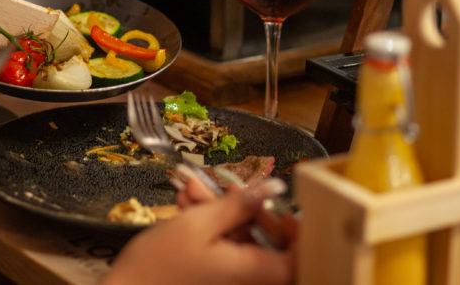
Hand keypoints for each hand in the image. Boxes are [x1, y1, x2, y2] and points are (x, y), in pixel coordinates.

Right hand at [104, 186, 296, 284]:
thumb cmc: (159, 263)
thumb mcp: (199, 225)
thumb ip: (240, 206)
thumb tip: (275, 188)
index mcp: (254, 272)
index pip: (300, 256)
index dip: (297, 229)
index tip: (281, 202)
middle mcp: (248, 282)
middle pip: (267, 243)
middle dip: (246, 208)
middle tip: (222, 185)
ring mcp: (231, 282)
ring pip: (240, 242)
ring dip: (221, 213)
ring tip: (189, 190)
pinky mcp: (214, 280)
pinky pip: (224, 250)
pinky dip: (209, 228)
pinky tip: (186, 206)